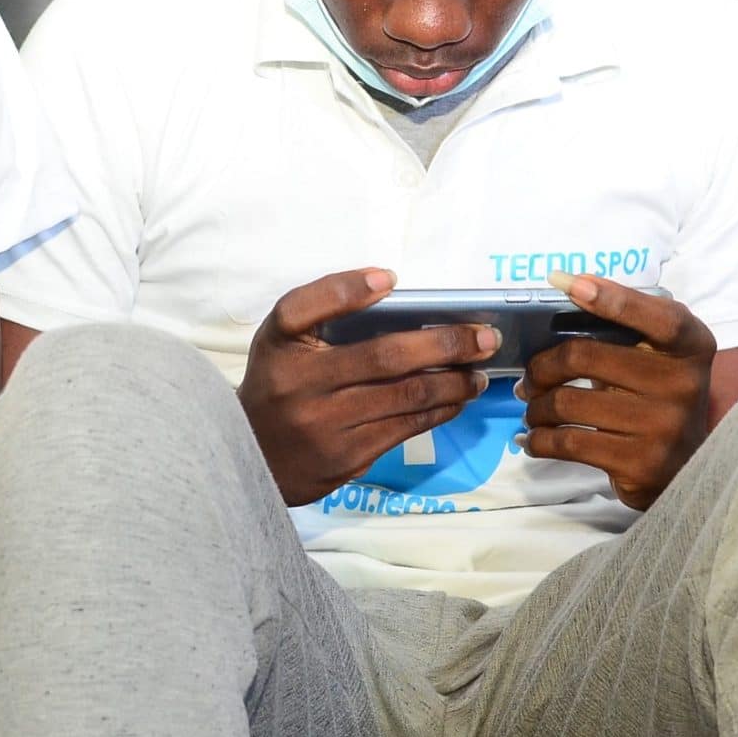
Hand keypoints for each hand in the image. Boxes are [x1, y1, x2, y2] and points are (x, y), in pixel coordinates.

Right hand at [239, 269, 495, 505]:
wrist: (252, 455)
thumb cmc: (280, 381)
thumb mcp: (283, 337)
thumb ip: (323, 306)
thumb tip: (385, 281)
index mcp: (283, 346)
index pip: (306, 308)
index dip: (348, 290)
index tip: (390, 279)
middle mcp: (300, 385)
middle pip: (384, 359)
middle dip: (444, 345)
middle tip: (485, 338)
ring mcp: (325, 426)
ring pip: (405, 399)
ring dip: (452, 383)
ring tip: (478, 372)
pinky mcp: (346, 458)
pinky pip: (403, 429)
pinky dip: (437, 410)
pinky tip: (455, 398)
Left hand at [517, 272, 715, 509]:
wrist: (684, 467)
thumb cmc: (658, 396)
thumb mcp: (660, 355)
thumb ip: (629, 322)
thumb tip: (567, 284)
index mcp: (692, 347)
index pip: (657, 317)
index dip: (614, 299)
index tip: (571, 284)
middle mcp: (684, 385)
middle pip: (586, 358)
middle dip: (543, 367)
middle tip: (530, 377)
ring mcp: (663, 427)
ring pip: (569, 403)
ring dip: (537, 406)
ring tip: (534, 408)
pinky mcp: (640, 464)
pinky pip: (570, 443)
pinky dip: (540, 439)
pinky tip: (535, 438)